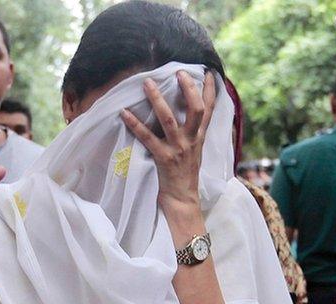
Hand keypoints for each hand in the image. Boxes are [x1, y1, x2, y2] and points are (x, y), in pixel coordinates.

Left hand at [120, 71, 215, 210]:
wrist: (183, 199)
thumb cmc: (185, 174)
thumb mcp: (195, 150)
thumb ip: (193, 132)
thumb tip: (186, 114)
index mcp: (200, 137)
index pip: (210, 109)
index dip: (211, 90)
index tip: (209, 72)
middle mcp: (192, 140)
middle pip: (196, 109)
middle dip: (189, 88)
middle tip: (179, 72)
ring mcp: (178, 149)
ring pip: (169, 119)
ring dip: (157, 99)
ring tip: (148, 83)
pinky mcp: (163, 158)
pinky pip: (147, 138)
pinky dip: (135, 124)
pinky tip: (124, 113)